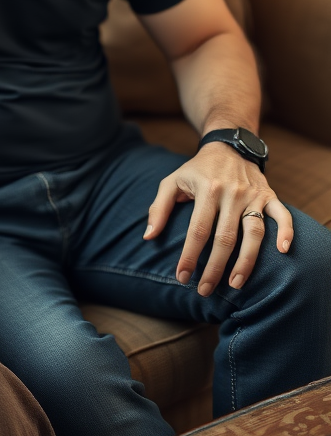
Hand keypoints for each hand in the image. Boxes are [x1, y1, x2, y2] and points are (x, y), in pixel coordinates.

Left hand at [144, 142, 292, 296]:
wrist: (228, 146)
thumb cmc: (197, 169)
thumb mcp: (172, 181)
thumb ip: (159, 208)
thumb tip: (148, 236)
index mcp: (206, 191)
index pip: (198, 231)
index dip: (190, 256)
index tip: (182, 277)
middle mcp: (231, 194)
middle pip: (225, 238)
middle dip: (215, 268)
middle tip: (204, 290)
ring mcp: (253, 196)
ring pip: (254, 233)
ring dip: (246, 261)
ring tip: (236, 285)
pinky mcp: (269, 195)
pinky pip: (282, 215)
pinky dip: (286, 232)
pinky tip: (283, 251)